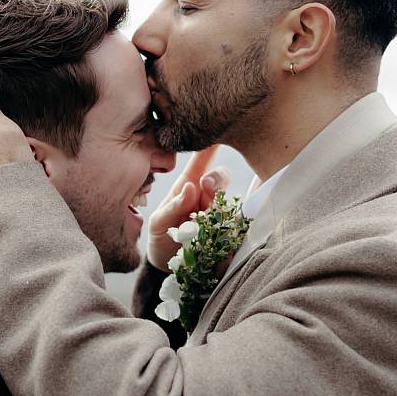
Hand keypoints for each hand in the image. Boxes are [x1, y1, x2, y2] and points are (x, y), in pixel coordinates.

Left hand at [146, 145, 230, 270]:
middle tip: (206, 185)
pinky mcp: (228, 233)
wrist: (170, 267)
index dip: (208, 146)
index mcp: (188, 188)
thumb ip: (172, 206)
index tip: (215, 129)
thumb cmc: (162, 236)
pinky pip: (237, 223)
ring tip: (206, 215)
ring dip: (218, 202)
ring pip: (228, 199)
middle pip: (220, 178)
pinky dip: (232, 223)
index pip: (200, 162)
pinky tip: (222, 228)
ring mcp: (219, 214)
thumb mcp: (159, 222)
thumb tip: (191, 188)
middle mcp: (207, 198)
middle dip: (216, 178)